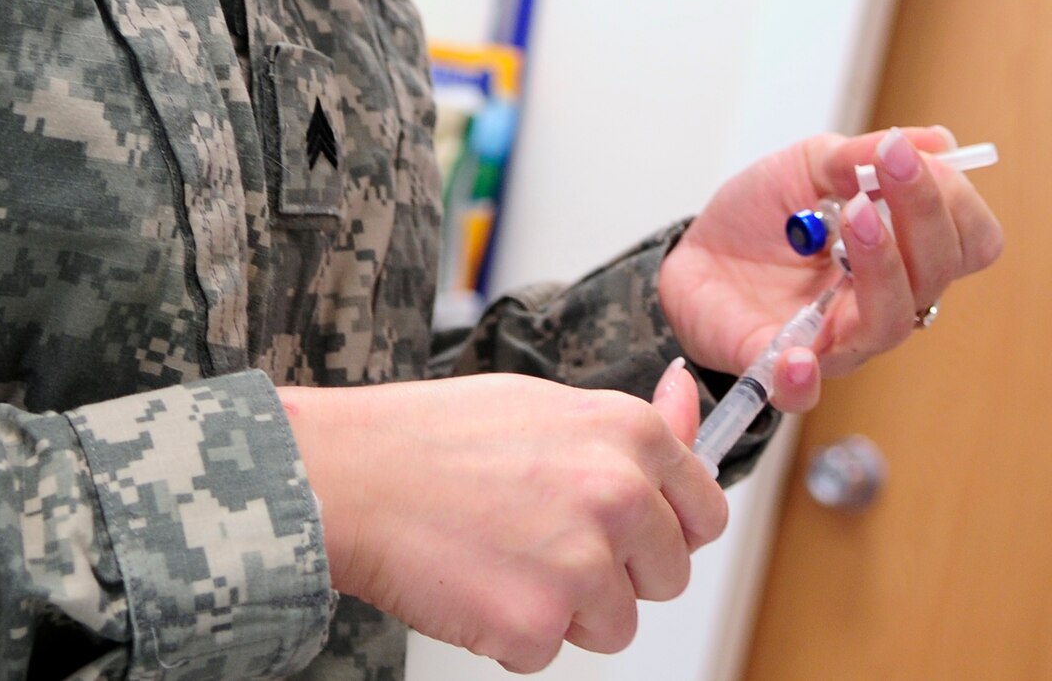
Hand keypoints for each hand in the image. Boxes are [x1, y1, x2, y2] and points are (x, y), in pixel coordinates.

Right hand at [281, 363, 723, 672]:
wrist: (347, 474)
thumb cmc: (430, 436)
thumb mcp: (538, 403)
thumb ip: (629, 423)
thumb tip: (689, 399)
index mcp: (626, 432)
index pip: (705, 511)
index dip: (661, 527)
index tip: (618, 525)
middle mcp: (619, 493)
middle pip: (667, 576)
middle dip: (614, 571)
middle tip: (535, 533)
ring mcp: (584, 562)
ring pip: (616, 623)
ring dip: (565, 606)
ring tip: (498, 553)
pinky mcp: (540, 623)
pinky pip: (551, 651)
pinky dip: (510, 630)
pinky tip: (471, 579)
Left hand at [658, 126, 1004, 408]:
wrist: (695, 252)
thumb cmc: (762, 215)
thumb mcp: (805, 166)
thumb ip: (859, 157)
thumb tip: (933, 140)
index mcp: (902, 254)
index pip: (967, 242)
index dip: (953, 201)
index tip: (908, 153)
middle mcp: (882, 301)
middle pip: (934, 277)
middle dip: (921, 216)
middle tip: (887, 168)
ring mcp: (835, 337)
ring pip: (887, 322)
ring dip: (881, 266)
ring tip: (856, 215)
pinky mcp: (778, 365)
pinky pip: (801, 388)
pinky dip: (801, 377)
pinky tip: (797, 354)